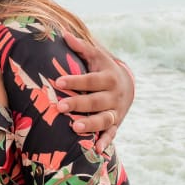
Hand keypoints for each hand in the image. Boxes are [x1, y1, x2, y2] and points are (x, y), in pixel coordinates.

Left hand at [54, 32, 134, 149]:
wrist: (127, 85)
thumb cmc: (103, 68)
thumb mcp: (97, 56)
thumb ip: (82, 47)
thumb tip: (64, 34)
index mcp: (108, 77)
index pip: (90, 80)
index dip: (75, 81)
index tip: (57, 81)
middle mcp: (114, 96)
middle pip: (95, 101)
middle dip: (77, 104)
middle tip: (59, 107)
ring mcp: (115, 111)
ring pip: (104, 119)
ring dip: (90, 124)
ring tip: (74, 127)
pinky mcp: (116, 124)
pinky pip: (111, 134)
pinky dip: (105, 142)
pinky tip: (96, 149)